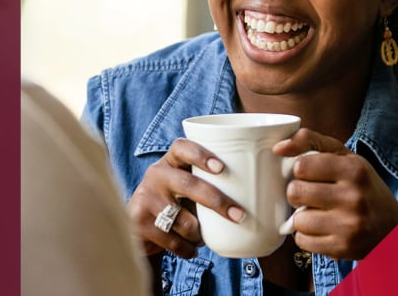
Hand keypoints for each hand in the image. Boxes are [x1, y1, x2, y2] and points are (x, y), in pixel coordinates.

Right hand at [128, 138, 244, 258]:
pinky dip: (187, 249)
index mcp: (171, 161)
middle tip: (239, 215)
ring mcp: (146, 198)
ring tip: (200, 235)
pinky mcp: (139, 222)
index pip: (182, 147)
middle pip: (188, 185)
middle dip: (217, 201)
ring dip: (198, 233)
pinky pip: (174, 241)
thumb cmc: (175, 202)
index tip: (221, 168)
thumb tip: (260, 196)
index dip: (201, 154)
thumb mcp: (186, 186)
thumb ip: (209, 184)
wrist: (136, 225)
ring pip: (184, 221)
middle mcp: (156, 174)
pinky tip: (190, 249)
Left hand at [273, 128, 397, 259]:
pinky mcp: (343, 248)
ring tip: (319, 214)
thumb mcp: (345, 157)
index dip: (300, 170)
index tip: (311, 175)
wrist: (393, 229)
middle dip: (298, 194)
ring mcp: (349, 225)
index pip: (301, 166)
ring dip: (302, 217)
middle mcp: (354, 197)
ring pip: (297, 220)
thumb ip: (311, 141)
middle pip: (295, 192)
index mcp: (354, 170)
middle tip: (312, 195)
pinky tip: (322, 230)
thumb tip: (278, 148)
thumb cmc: (362, 188)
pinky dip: (307, 236)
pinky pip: (302, 241)